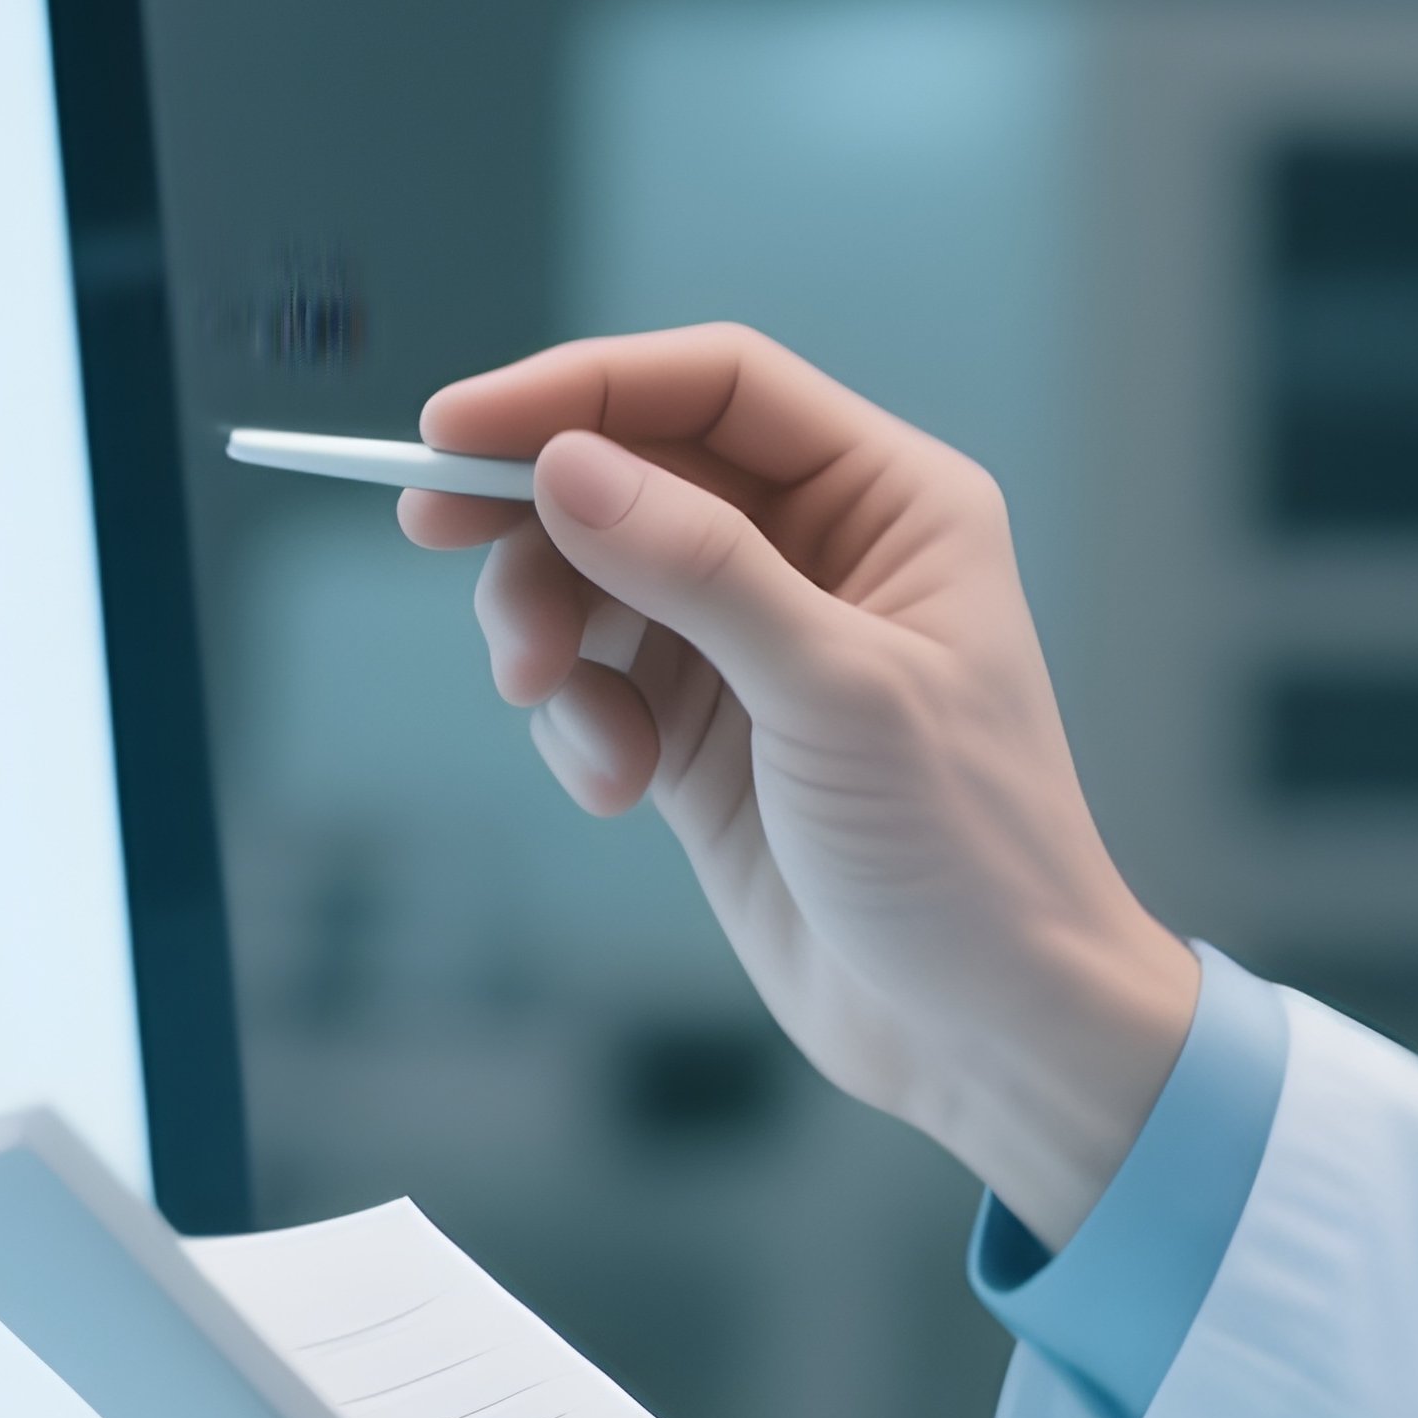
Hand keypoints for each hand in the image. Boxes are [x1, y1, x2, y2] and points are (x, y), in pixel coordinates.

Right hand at [399, 323, 1197, 1247]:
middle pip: (636, 472)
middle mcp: (819, 551)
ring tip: (556, 704)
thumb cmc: (964, 849)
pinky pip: (597, 677)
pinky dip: (579, 720)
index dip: (584, 386)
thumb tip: (565, 463)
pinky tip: (617, 786)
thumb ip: (698, 568)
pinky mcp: (703, 729)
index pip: (716, 387)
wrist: (982, 1032)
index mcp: (888, 500)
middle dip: (540, 513)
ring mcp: (753, 641)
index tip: (457, 425)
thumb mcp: (835, 692)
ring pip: (597, 572)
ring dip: (549, 628)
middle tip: (435, 534)